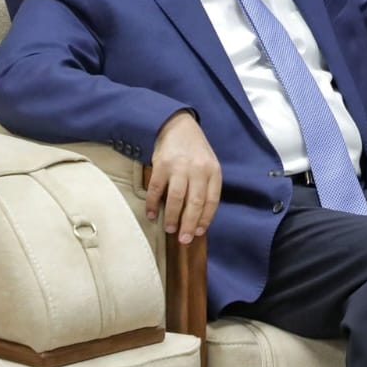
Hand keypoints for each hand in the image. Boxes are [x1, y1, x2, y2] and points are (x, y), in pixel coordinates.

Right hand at [145, 111, 221, 245]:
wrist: (177, 126)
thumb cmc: (195, 152)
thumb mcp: (208, 165)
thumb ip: (205, 186)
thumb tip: (198, 217)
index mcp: (213, 171)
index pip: (212, 200)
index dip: (205, 219)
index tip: (198, 233)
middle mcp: (198, 170)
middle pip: (195, 203)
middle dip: (189, 224)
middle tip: (184, 239)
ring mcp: (179, 167)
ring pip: (177, 198)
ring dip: (172, 217)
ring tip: (170, 230)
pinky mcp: (161, 165)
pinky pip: (157, 190)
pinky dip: (154, 205)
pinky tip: (152, 215)